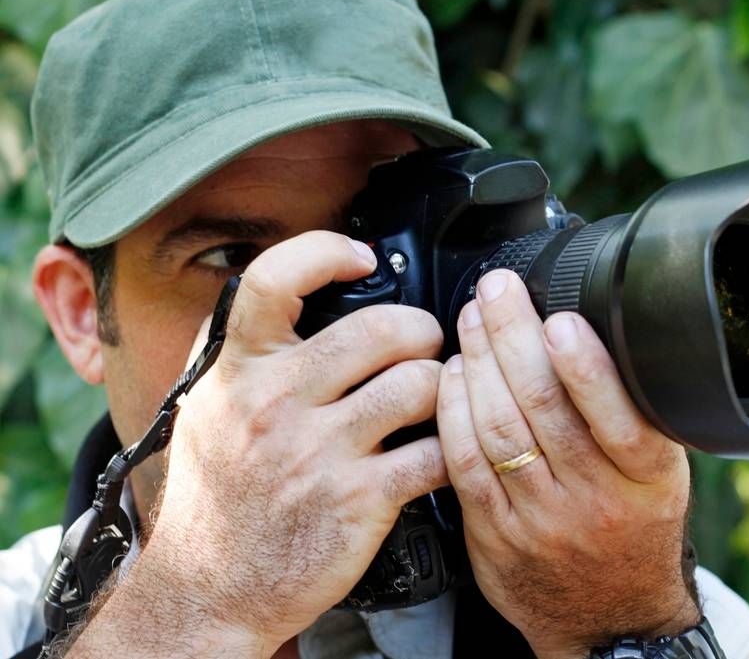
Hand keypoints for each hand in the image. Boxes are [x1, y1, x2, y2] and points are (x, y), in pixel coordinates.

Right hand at [121, 232, 447, 652]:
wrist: (208, 590)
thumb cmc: (213, 500)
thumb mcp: (206, 412)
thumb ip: (242, 355)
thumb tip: (286, 298)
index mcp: (240, 373)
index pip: (274, 281)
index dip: (326, 251)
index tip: (360, 257)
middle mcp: (278, 404)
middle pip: (382, 327)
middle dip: (421, 328)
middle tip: (424, 343)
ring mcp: (320, 453)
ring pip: (420, 383)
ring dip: (443, 385)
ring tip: (435, 397)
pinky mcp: (360, 500)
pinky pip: (435, 452)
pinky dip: (450, 447)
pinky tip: (439, 450)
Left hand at [437, 270, 699, 658]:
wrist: (609, 616)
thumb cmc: (633, 526)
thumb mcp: (659, 473)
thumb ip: (631, 415)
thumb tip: (585, 332)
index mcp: (647, 479)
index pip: (618, 417)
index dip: (585, 367)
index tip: (561, 319)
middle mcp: (595, 500)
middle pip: (545, 409)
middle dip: (514, 339)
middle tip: (496, 291)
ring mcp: (541, 520)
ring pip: (500, 430)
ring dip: (479, 365)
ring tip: (473, 319)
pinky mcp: (496, 534)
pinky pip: (466, 465)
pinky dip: (454, 412)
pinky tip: (451, 375)